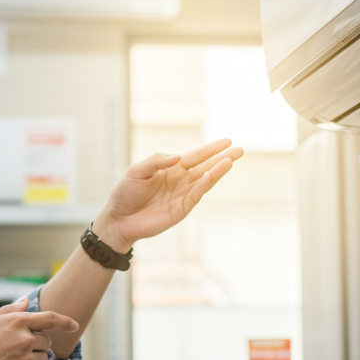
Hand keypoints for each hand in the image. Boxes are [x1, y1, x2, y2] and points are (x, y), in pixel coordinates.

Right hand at [0, 301, 78, 359]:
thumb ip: (10, 310)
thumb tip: (26, 301)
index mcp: (18, 321)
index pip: (50, 318)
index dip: (65, 321)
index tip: (74, 325)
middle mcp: (25, 338)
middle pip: (47, 341)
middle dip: (37, 344)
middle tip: (16, 348)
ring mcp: (25, 358)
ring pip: (44, 358)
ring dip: (34, 359)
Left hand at [93, 138, 242, 250]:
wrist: (118, 218)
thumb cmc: (126, 192)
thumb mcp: (137, 171)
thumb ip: (156, 161)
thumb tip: (178, 157)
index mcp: (171, 169)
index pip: (195, 156)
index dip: (211, 149)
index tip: (227, 140)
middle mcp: (180, 180)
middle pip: (206, 167)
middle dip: (222, 158)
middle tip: (240, 149)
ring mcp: (182, 195)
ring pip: (204, 180)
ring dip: (218, 171)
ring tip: (231, 160)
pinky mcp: (181, 210)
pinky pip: (196, 195)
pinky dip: (205, 185)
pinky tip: (213, 175)